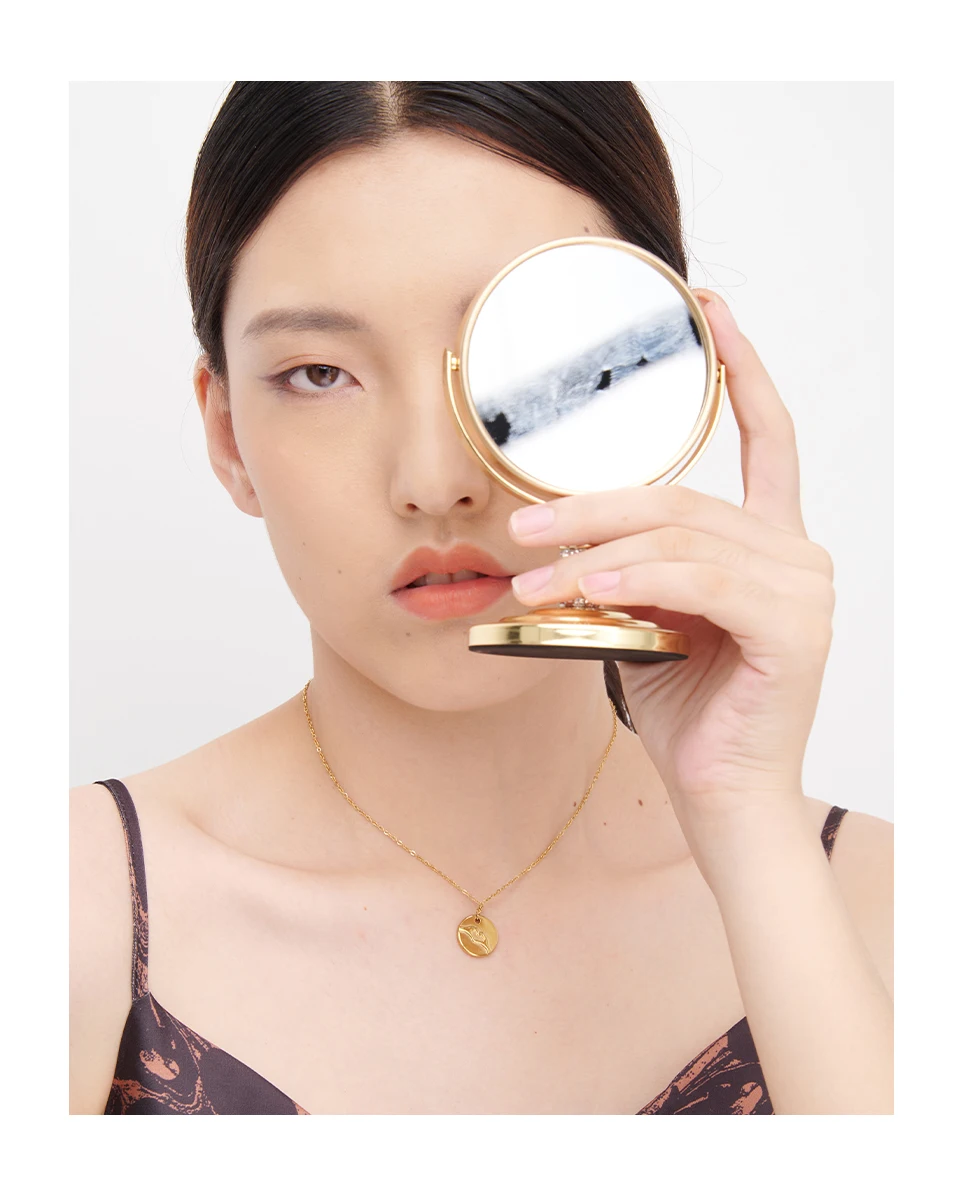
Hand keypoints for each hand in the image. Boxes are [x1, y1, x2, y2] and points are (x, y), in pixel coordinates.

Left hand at [507, 290, 834, 822]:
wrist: (721, 796)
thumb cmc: (686, 708)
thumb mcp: (647, 619)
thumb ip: (629, 567)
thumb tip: (568, 531)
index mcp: (770, 543)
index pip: (767, 437)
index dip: (740, 369)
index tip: (708, 308)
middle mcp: (796, 555)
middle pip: (685, 497)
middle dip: (593, 504)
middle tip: (523, 522)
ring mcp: (803, 588)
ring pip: (681, 536)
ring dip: (593, 549)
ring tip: (529, 569)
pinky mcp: (793, 626)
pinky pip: (698, 579)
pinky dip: (634, 579)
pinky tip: (586, 588)